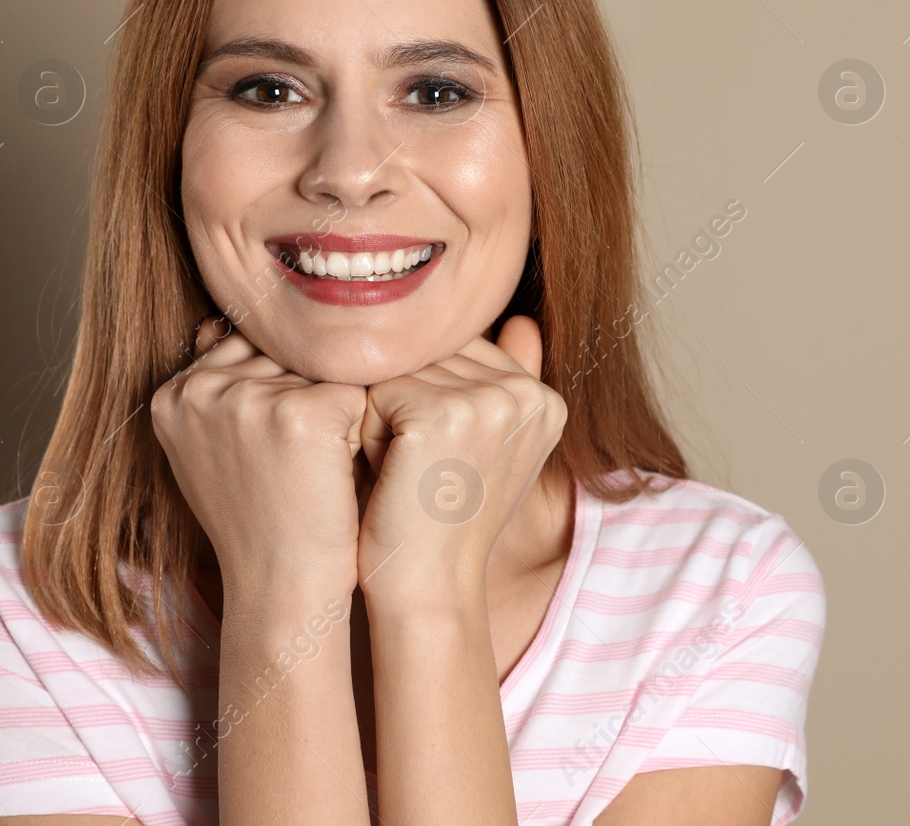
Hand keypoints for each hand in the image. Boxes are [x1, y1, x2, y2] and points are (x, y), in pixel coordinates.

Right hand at [149, 317, 368, 599]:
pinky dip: (364, 425)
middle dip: (308, 392)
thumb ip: (222, 386)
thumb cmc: (260, 518)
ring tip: (323, 464)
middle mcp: (202, 389)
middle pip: (287, 351)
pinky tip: (346, 467)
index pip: (249, 345)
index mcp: (173, 394)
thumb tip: (223, 320)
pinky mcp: (302, 414)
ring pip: (323, 367)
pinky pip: (358, 388)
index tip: (286, 441)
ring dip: (339, 406)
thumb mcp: (218, 447)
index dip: (282, 389)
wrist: (283, 587)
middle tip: (307, 456)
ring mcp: (250, 398)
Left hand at [355, 315, 567, 604]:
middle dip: (403, 407)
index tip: (440, 465)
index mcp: (544, 398)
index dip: (428, 400)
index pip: (459, 352)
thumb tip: (522, 319)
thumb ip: (498, 381)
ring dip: (383, 417)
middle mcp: (526, 394)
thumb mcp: (482, 446)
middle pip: (428, 356)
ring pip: (399, 370)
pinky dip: (366, 432)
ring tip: (406, 474)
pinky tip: (389, 475)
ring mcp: (489, 401)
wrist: (426, 591)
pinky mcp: (443, 414)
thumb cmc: (440, 521)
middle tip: (420, 474)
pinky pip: (374, 390)